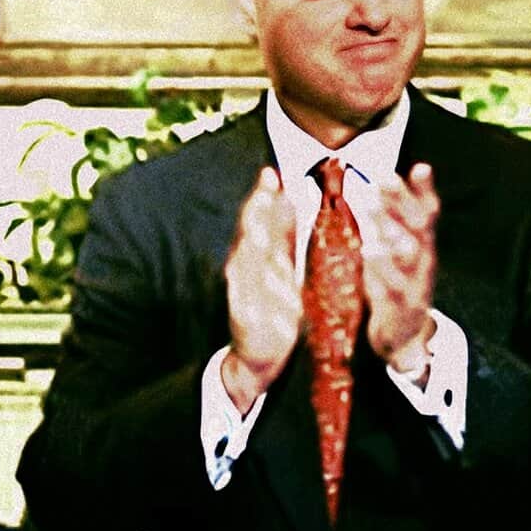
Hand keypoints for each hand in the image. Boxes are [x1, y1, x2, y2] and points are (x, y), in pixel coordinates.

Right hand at [223, 168, 299, 412]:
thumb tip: (289, 198)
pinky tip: (244, 267)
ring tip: (258, 220)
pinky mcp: (242, 316)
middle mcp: (246, 270)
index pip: (262, 221)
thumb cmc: (273, 308)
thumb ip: (284, 236)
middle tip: (265, 185)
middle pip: (251, 234)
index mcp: (260, 256)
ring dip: (250, 238)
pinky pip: (243, 297)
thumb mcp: (283, 268)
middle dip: (257, 209)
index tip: (273, 173)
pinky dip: (245, 283)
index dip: (266, 197)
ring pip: (244, 260)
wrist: (258, 356)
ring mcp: (241, 292)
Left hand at [363, 162, 438, 375]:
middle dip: (402, 203)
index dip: (426, 191)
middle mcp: (425, 263)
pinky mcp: (399, 309)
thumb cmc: (398, 284)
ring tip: (372, 207)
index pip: (429, 214)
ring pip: (408, 258)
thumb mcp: (398, 250)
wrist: (406, 336)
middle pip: (419, 229)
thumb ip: (391, 218)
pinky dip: (381, 272)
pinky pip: (390, 290)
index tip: (419, 166)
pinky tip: (369, 252)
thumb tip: (381, 176)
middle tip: (383, 178)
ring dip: (390, 234)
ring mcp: (415, 286)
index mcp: (425, 246)